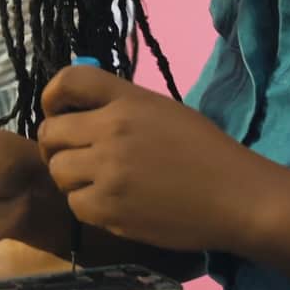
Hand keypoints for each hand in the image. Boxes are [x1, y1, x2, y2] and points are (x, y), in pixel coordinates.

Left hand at [39, 66, 260, 251]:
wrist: (237, 197)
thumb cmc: (206, 151)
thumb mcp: (163, 111)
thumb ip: (121, 106)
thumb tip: (80, 111)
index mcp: (128, 100)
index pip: (69, 80)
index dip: (53, 96)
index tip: (57, 111)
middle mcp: (112, 130)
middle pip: (51, 132)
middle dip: (57, 144)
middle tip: (73, 155)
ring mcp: (109, 171)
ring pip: (58, 171)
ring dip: (71, 177)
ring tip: (96, 181)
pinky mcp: (110, 209)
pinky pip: (75, 204)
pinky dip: (87, 205)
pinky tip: (111, 202)